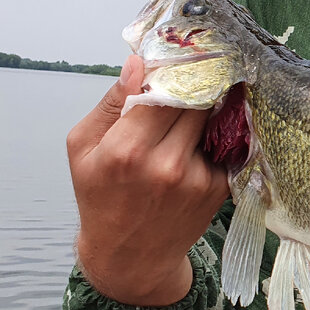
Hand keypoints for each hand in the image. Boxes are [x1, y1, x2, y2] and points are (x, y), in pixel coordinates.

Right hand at [67, 55, 229, 305]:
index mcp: (126, 150)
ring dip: (211, 106)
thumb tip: (140, 62)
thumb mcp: (84, 147)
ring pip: (215, 120)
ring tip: (204, 97)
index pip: (165, 90)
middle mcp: (166, 164)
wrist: (131, 255)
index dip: (178, 69)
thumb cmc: (100, 195)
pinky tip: (205, 134)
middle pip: (197, 101)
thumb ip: (113, 102)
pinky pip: (225, 145)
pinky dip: (218, 134)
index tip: (186, 54)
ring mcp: (197, 178)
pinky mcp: (219, 188)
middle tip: (202, 67)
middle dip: (199, 83)